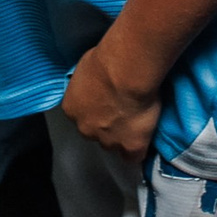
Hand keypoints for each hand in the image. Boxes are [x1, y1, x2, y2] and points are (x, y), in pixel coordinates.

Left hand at [60, 42, 158, 159]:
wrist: (125, 72)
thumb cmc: (105, 60)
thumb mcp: (87, 67)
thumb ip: (89, 83)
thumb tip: (97, 83)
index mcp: (72, 108)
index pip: (81, 115)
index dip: (96, 108)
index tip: (107, 100)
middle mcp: (85, 129)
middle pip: (95, 132)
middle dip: (106, 124)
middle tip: (122, 109)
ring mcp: (108, 141)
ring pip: (113, 145)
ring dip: (122, 136)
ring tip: (136, 121)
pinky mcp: (130, 147)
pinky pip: (133, 156)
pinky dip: (139, 149)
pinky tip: (145, 140)